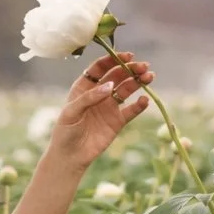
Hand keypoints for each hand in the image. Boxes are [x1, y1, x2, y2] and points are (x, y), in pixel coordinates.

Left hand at [50, 53, 153, 171]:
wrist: (70, 156)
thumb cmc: (65, 131)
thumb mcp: (71, 111)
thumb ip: (89, 98)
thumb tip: (110, 86)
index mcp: (84, 86)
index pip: (100, 68)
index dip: (114, 60)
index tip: (127, 56)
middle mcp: (99, 93)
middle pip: (117, 76)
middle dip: (130, 69)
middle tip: (143, 67)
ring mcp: (110, 106)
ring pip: (127, 90)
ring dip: (138, 82)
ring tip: (149, 77)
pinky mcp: (118, 121)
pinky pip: (131, 110)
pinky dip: (139, 105)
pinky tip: (145, 100)